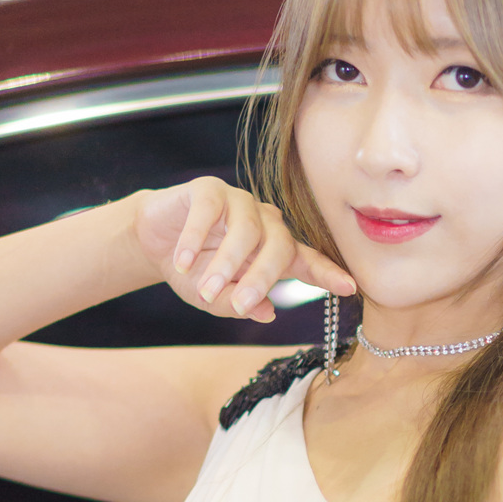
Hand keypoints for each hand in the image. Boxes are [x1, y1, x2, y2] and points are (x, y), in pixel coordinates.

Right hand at [134, 178, 356, 325]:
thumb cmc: (192, 271)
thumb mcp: (214, 298)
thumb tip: (268, 311)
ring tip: (206, 289)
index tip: (349, 287)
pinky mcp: (209, 190)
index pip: (307, 261)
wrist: (153, 243)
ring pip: (246, 230)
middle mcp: (265, 223)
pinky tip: (182, 261)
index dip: (328, 273)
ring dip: (226, 263)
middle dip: (262, 277)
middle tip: (242, 302)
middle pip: (279, 246)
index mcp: (274, 251)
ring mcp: (239, 203)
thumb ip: (239, 304)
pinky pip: (209, 212)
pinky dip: (194, 239)